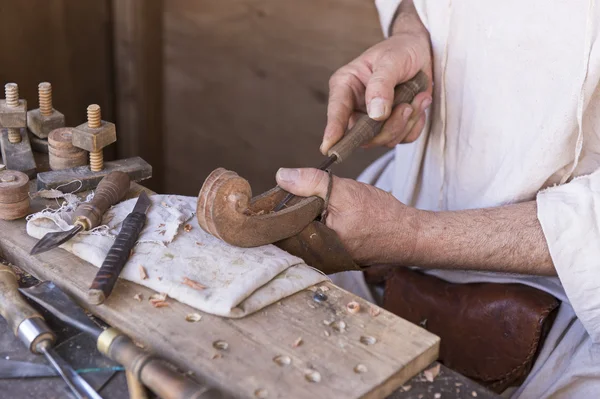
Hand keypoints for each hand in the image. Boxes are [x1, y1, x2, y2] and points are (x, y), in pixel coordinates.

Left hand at [276, 167, 419, 264]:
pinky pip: (313, 234)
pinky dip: (313, 220)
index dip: (276, 205)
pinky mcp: (330, 253)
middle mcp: (314, 256)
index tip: (277, 190)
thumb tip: (282, 176)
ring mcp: (322, 257)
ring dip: (301, 214)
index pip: (279, 225)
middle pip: (287, 229)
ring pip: (300, 230)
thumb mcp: (343, 191)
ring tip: (311, 200)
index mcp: (312, 246)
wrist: (408, 234)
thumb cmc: (380, 216)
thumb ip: (311, 182)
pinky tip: (320, 210)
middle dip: (288, 209)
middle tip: (295, 193)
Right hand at [321, 0, 432, 152]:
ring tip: (418, 97)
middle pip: (363, 135)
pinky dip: (415, 124)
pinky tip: (419, 102)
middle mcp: (355, 107)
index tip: (328, 148)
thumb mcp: (390, 61)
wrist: (422, 51)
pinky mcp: (391, 125)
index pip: (336, 112)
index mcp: (346, 86)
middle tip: (407, 106)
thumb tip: (375, 114)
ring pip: (385, 139)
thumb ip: (381, 86)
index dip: (332, 131)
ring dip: (407, 122)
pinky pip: (403, 138)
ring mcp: (373, 120)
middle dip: (389, 126)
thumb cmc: (400, 50)